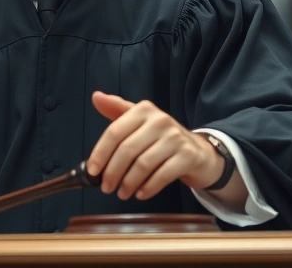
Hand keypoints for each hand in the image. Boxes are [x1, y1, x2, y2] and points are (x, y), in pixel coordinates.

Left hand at [86, 91, 220, 199]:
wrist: (199, 152)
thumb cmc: (162, 138)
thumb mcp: (139, 121)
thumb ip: (117, 110)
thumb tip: (96, 97)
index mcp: (143, 110)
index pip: (115, 131)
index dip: (100, 153)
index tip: (92, 171)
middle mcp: (160, 120)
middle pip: (127, 149)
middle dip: (112, 172)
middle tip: (106, 187)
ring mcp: (175, 138)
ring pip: (143, 164)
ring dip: (128, 183)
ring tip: (122, 193)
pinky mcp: (188, 156)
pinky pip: (162, 175)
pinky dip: (148, 187)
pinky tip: (140, 194)